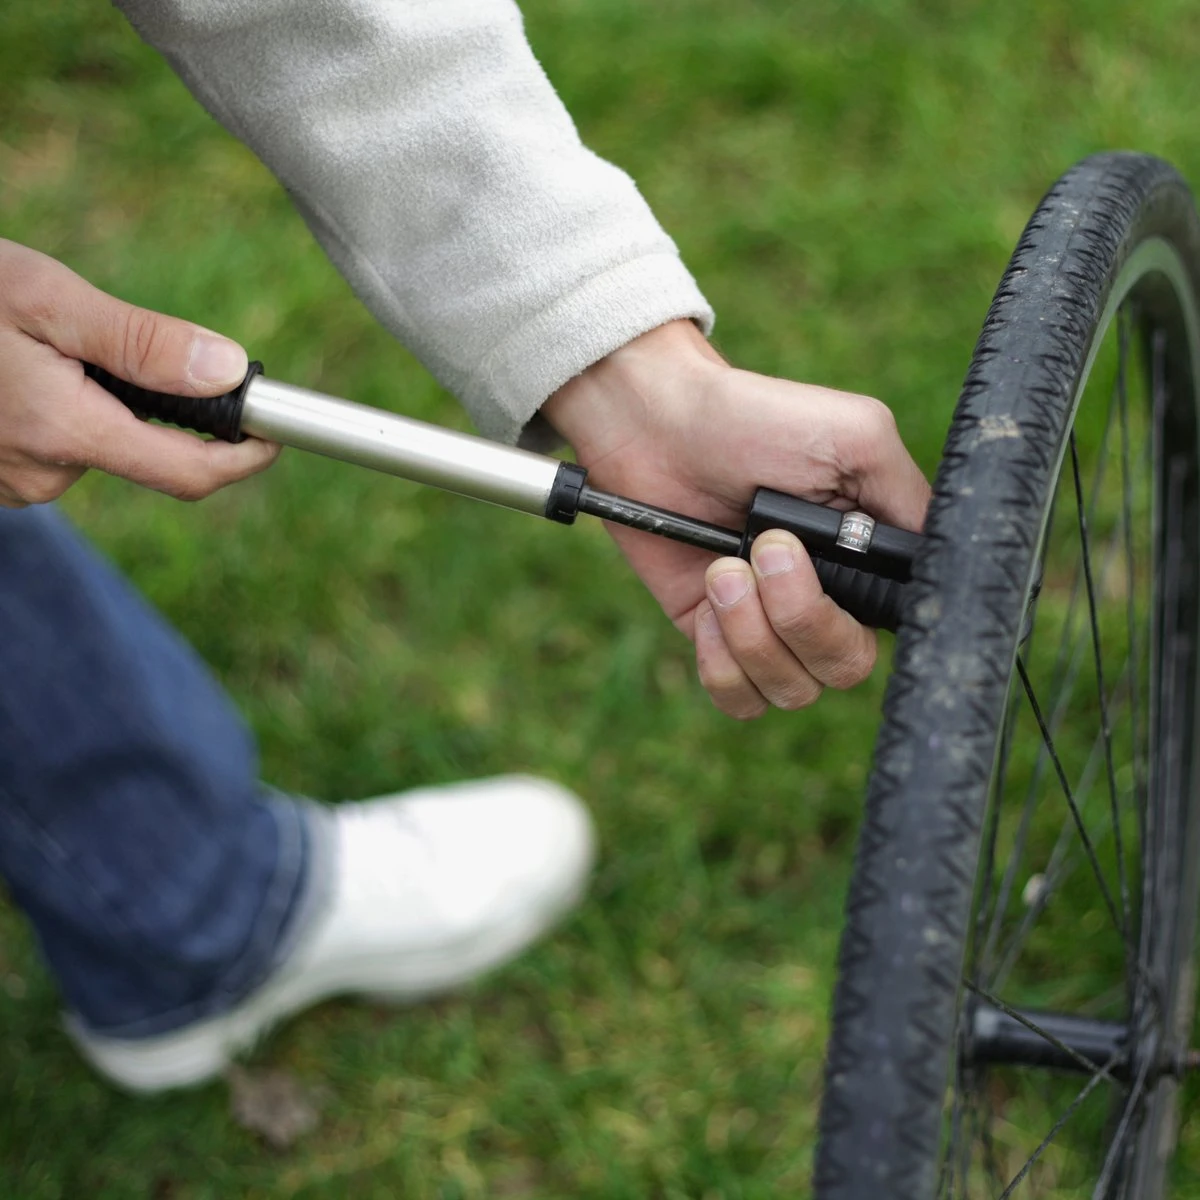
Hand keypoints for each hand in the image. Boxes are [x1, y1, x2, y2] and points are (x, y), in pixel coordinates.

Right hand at [0, 239, 278, 506]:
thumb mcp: (47, 299)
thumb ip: (142, 344)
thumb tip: (229, 373)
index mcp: (65, 433)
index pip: (190, 474)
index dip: (245, 458)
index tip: (275, 432)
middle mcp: (41, 474)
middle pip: (143, 452)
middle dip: (148, 405)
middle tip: (100, 342)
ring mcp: (12, 482)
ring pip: (98, 448)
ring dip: (97, 404)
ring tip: (41, 350)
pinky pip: (56, 450)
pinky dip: (61, 414)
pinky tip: (17, 374)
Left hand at [542, 320, 930, 718]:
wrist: (657, 426)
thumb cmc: (756, 420)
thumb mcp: (855, 437)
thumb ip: (908, 499)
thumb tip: (945, 559)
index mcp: (868, 558)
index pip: (902, 623)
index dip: (876, 614)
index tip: (840, 573)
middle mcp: (826, 599)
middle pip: (846, 666)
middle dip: (802, 616)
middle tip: (766, 549)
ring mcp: (769, 624)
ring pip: (792, 689)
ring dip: (753, 631)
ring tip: (723, 567)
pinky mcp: (715, 639)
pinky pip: (738, 697)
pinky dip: (721, 660)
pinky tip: (705, 602)